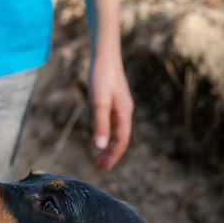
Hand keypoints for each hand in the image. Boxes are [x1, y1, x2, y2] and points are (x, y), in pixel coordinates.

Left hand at [90, 55, 133, 170]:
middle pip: (120, 138)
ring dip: (108, 145)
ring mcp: (120, 106)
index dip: (113, 156)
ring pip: (117, 131)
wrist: (104, 54)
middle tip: (100, 168)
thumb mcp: (99, 101)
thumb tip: (99, 146)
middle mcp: (124, 111)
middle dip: (111, 154)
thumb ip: (100, 123)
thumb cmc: (101, 76)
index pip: (121, 141)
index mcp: (123, 113)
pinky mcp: (114, 101)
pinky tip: (99, 137)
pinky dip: (107, 134)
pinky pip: (113, 123)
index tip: (103, 168)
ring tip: (99, 157)